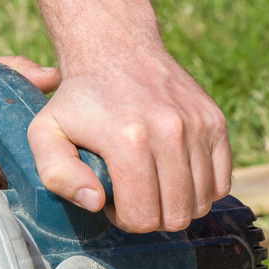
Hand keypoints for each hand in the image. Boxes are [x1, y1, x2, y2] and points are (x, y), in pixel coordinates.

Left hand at [26, 53, 231, 232]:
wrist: (117, 49)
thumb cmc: (79, 98)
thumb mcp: (46, 132)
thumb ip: (57, 174)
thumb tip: (95, 202)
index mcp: (129, 140)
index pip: (142, 216)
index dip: (124, 219)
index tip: (112, 200)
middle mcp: (170, 133)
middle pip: (176, 215)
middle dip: (153, 218)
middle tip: (134, 197)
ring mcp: (198, 127)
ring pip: (201, 203)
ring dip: (177, 204)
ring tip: (154, 185)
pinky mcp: (216, 122)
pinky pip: (222, 182)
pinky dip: (202, 190)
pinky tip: (177, 177)